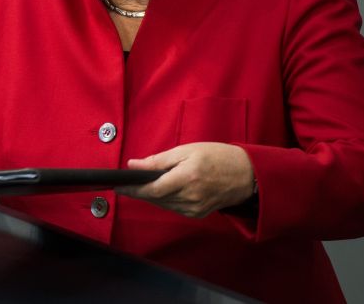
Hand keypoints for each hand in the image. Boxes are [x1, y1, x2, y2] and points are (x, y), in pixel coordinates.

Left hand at [116, 142, 254, 217]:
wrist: (246, 174)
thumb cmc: (217, 157)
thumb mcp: (186, 150)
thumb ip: (158, 160)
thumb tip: (134, 165)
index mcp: (188, 177)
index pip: (153, 188)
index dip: (133, 189)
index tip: (118, 186)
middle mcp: (191, 196)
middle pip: (155, 198)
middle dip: (139, 191)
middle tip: (124, 185)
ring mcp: (195, 208)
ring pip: (163, 204)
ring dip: (150, 196)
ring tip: (140, 186)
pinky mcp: (198, 214)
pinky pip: (173, 208)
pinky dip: (164, 200)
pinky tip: (161, 191)